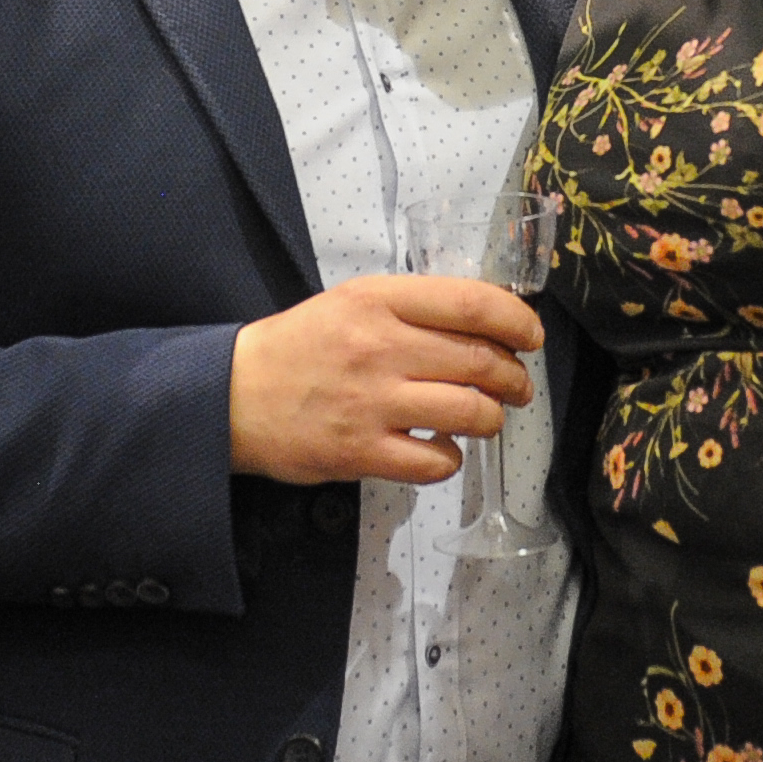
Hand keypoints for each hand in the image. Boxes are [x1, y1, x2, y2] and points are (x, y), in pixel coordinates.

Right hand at [227, 276, 539, 485]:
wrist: (231, 395)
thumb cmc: (299, 346)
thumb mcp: (352, 302)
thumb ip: (413, 309)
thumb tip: (485, 326)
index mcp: (378, 300)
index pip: (473, 304)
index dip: (517, 321)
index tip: (530, 337)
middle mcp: (379, 347)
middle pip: (482, 361)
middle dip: (515, 379)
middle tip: (516, 387)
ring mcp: (371, 403)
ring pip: (470, 413)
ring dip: (490, 420)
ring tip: (483, 418)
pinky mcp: (360, 452)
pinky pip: (435, 461)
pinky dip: (450, 459)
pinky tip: (439, 449)